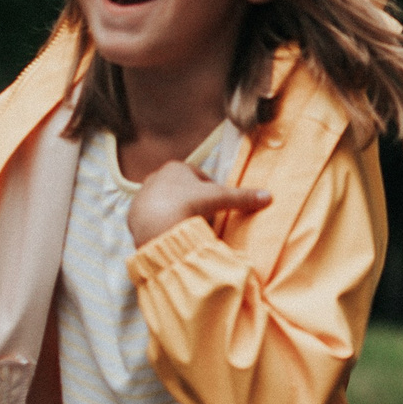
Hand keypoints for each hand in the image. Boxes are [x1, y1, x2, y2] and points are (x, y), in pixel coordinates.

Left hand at [128, 161, 273, 248]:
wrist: (157, 227)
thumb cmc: (190, 205)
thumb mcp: (221, 198)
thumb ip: (243, 196)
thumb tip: (269, 196)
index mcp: (176, 168)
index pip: (198, 177)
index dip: (210, 191)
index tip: (217, 206)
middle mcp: (156, 177)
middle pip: (181, 190)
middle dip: (192, 202)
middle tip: (204, 219)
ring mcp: (142, 196)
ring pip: (166, 204)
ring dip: (176, 213)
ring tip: (188, 229)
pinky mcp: (133, 215)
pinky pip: (152, 219)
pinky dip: (162, 225)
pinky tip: (171, 235)